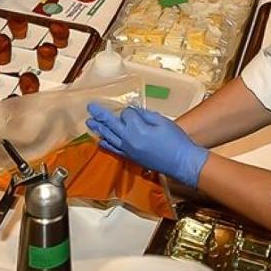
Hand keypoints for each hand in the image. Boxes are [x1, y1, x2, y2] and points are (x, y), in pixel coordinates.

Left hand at [86, 104, 208, 188]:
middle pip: (111, 124)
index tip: (137, 111)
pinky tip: (101, 141)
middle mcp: (129, 140)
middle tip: (90, 108)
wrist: (181, 163)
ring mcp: (128, 150)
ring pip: (109, 137)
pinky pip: (114, 150)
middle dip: (101, 115)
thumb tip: (134, 112)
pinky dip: (106, 144)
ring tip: (90, 122)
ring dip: (99, 129)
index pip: (126, 114)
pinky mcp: (131, 158)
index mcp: (137, 129)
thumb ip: (145, 115)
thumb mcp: (162, 122)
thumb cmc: (175, 141)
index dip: (130, 111)